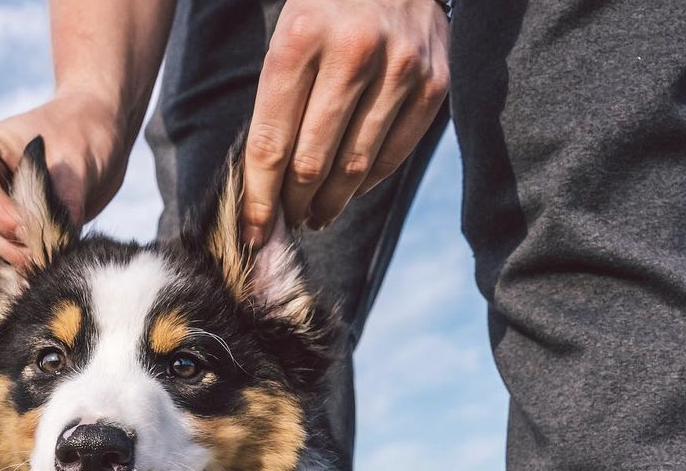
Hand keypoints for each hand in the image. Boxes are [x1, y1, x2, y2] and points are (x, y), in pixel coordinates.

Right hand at [0, 92, 129, 274]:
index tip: (38, 230)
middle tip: (58, 247)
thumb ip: (62, 206)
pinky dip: (17, 270)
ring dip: (19, 261)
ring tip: (56, 252)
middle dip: (18, 245)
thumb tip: (56, 251)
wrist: (89, 145)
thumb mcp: (77, 164)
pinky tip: (47, 262)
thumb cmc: (80, 138)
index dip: (5, 220)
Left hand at [241, 0, 448, 244]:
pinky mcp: (433, 81)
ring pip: (354, 167)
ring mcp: (399, 67)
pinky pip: (393, 154)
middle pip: (312, 163)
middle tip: (287, 221)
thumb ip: (276, 105)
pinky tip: (351, 188)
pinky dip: (367, 182)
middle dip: (293, 205)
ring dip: (330, 203)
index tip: (252, 232)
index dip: (259, 199)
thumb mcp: (288, 35)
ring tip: (316, 215)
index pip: (271, 144)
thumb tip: (265, 187)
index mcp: (300, 39)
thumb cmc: (327, 5)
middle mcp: (353, 52)